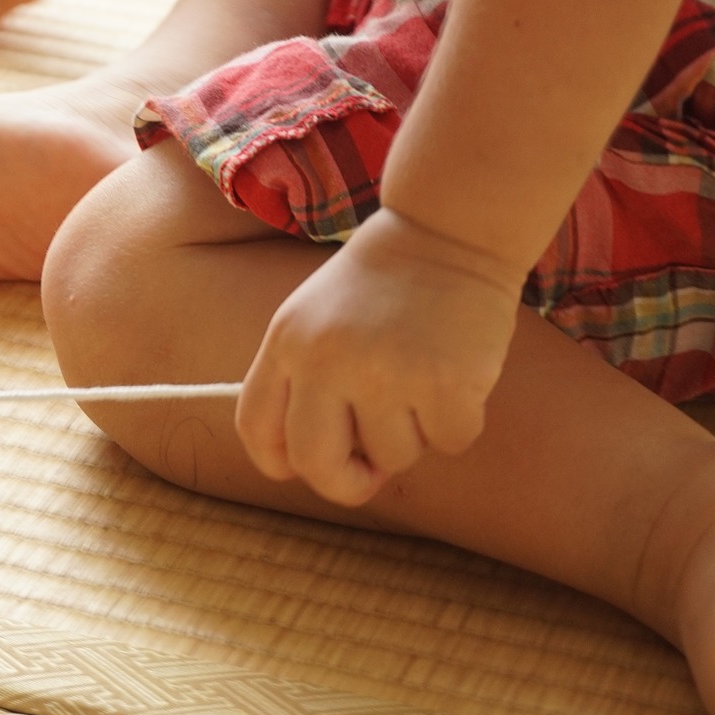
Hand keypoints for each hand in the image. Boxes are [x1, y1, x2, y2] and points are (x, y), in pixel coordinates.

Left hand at [235, 210, 523, 506]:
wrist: (447, 230)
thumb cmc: (381, 284)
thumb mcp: (313, 317)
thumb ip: (304, 382)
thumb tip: (320, 467)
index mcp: (286, 344)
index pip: (257, 427)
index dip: (278, 462)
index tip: (304, 469)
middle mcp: (326, 361)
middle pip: (316, 464)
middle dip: (346, 484)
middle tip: (372, 473)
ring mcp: (384, 373)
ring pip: (393, 457)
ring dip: (413, 437)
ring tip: (421, 384)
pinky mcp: (443, 382)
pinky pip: (448, 442)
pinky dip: (457, 424)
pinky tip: (457, 378)